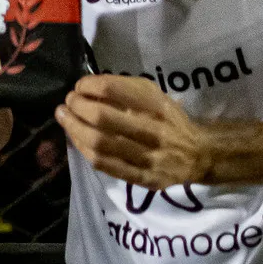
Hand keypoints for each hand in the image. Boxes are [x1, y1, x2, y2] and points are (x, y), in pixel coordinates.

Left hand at [56, 74, 213, 188]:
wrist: (198, 155)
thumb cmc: (169, 120)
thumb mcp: (155, 96)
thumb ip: (126, 90)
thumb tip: (88, 87)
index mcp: (158, 105)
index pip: (115, 89)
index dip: (89, 86)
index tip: (80, 86)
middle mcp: (154, 131)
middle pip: (103, 117)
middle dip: (78, 107)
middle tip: (67, 102)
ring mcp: (149, 157)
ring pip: (101, 144)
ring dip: (75, 128)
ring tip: (63, 117)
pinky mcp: (143, 178)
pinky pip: (106, 165)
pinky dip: (85, 150)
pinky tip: (76, 139)